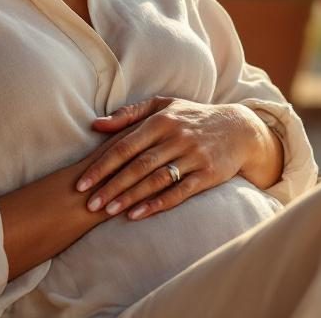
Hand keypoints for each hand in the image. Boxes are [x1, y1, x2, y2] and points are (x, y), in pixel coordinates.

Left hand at [74, 96, 259, 220]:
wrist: (239, 128)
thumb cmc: (192, 117)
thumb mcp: (163, 105)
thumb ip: (129, 114)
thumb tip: (96, 124)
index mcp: (161, 120)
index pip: (125, 145)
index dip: (102, 165)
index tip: (81, 183)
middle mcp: (176, 137)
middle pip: (138, 165)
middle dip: (111, 186)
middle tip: (89, 204)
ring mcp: (193, 156)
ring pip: (156, 180)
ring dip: (131, 197)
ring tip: (109, 212)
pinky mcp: (207, 174)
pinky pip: (179, 192)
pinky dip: (158, 204)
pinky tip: (138, 214)